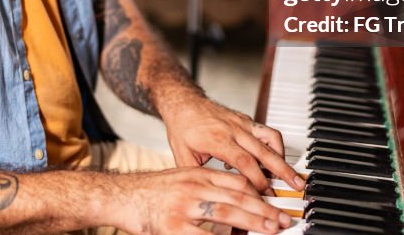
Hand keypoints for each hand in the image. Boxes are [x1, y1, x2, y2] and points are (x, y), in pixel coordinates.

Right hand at [115, 167, 291, 234]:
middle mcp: (193, 186)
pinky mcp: (174, 227)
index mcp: (198, 174)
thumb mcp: (183, 180)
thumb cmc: (152, 192)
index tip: (276, 204)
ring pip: (227, 213)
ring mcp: (184, 207)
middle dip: (265, 210)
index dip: (260, 194)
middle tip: (283, 221)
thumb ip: (207, 189)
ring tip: (270, 230)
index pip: (237, 181)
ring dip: (253, 223)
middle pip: (238, 196)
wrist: (120, 197)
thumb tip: (235, 205)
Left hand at [163, 95, 303, 193]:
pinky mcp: (246, 120)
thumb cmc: (182, 128)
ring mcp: (242, 123)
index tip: (265, 195)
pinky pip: (266, 132)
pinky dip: (275, 146)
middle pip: (264, 151)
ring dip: (284, 157)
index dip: (257, 179)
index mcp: (217, 139)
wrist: (184, 102)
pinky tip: (275, 160)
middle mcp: (233, 129)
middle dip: (282, 171)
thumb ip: (199, 175)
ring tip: (293, 174)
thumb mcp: (183, 155)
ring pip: (270, 138)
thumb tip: (209, 196)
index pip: (243, 161)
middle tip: (296, 185)